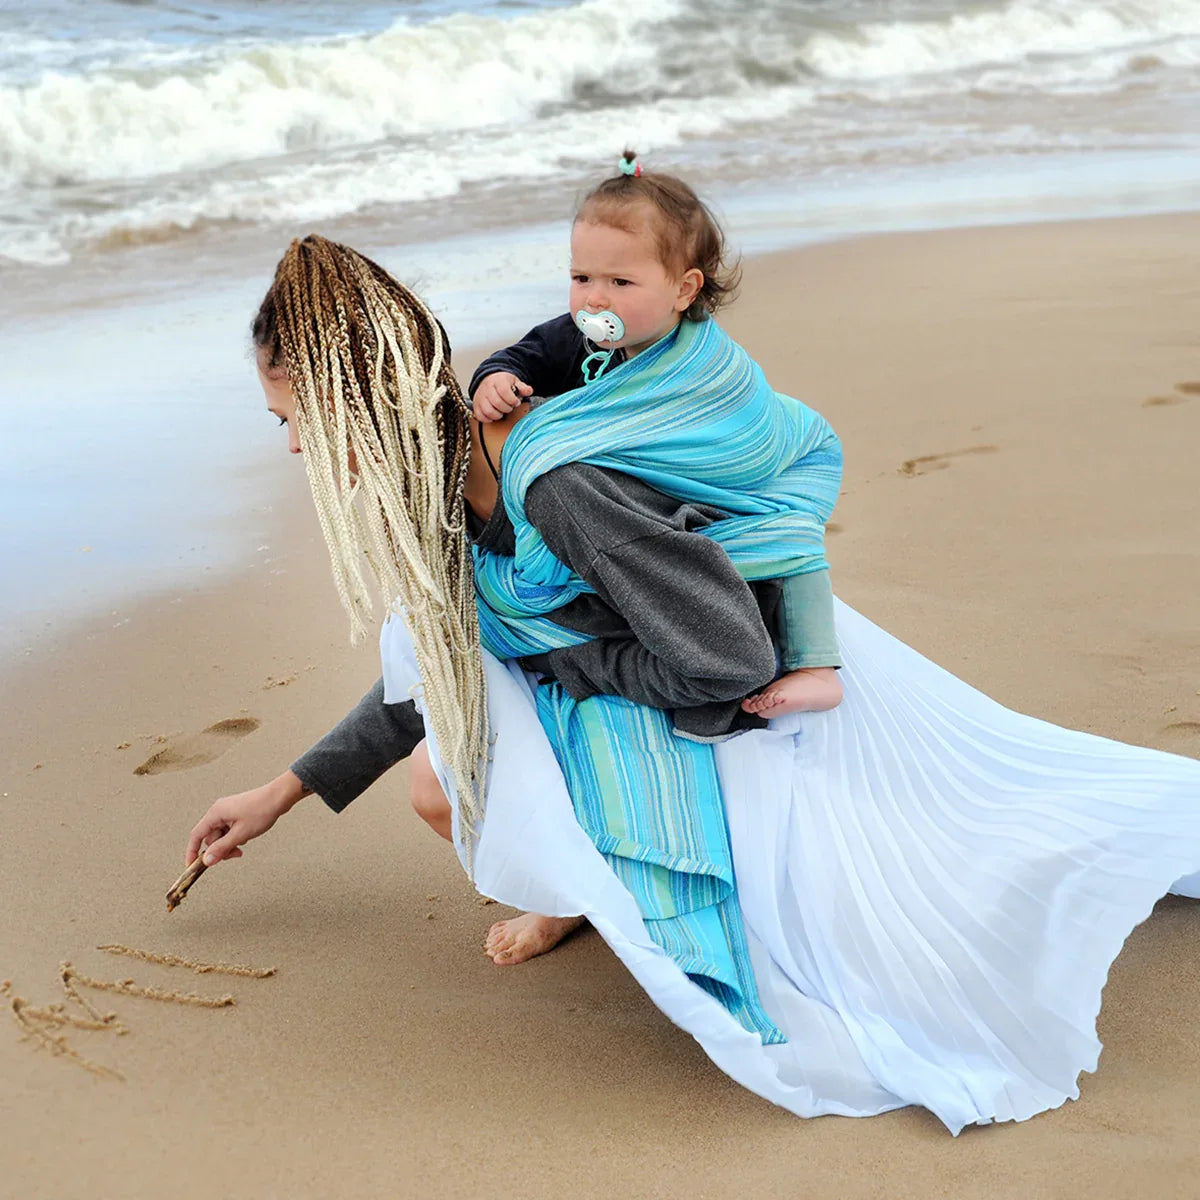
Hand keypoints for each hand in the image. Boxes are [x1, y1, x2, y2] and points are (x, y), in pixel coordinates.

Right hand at [185, 771, 308, 866]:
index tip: (191, 866)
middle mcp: (218, 811)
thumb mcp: (240, 834)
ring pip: (221, 835)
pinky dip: (236, 837)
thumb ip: (222, 848)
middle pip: (210, 838)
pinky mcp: (236, 814)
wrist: (279, 797)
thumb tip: (207, 861)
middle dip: (220, 849)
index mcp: (215, 813)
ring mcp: (227, 812)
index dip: (192, 851)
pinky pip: (229, 830)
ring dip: (230, 844)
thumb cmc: (261, 811)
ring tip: (244, 843)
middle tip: (235, 853)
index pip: (196, 835)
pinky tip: (247, 836)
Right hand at [473, 372, 531, 422]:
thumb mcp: (515, 382)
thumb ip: (523, 387)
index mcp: (498, 380)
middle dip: (507, 408)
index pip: (504, 391)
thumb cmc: (503, 383)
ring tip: (502, 411)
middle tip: (509, 407)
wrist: (489, 380)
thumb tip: (529, 391)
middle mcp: (487, 388)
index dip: (512, 400)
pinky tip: (494, 414)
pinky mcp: (476, 405)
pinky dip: (488, 419)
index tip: (516, 402)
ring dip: (498, 415)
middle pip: (497, 403)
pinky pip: (480, 416)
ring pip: (488, 411)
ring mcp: (480, 397)